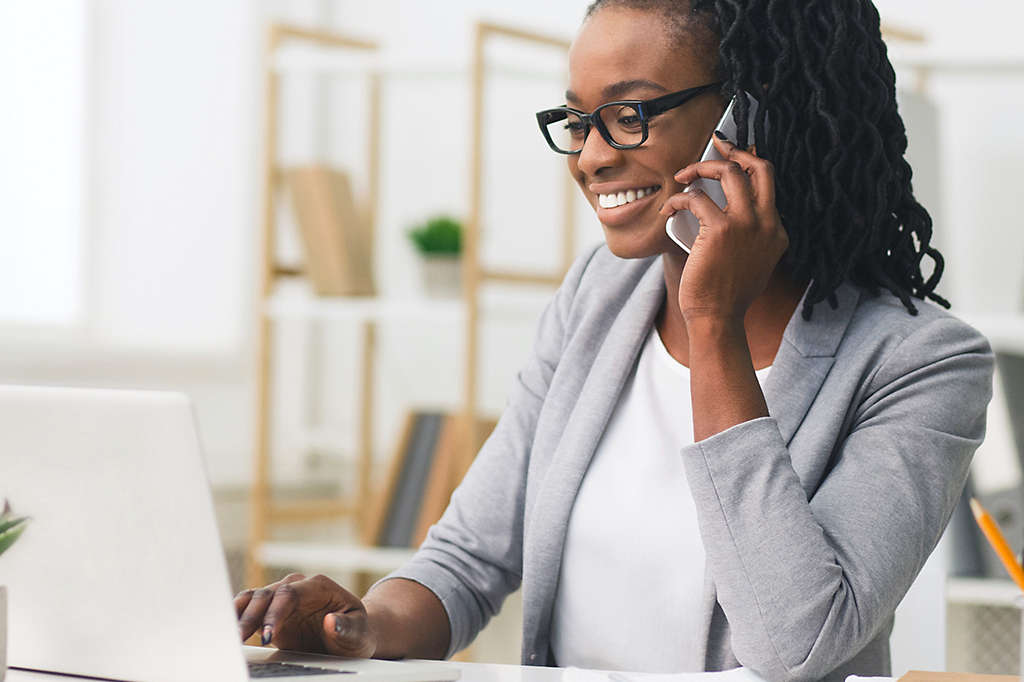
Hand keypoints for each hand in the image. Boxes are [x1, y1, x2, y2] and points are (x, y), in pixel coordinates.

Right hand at [235, 573, 375, 657]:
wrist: (350, 638)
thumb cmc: (357, 632)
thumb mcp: (358, 633)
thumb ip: (346, 627)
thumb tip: (330, 621)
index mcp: (318, 586)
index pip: (290, 593)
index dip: (275, 612)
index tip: (266, 634)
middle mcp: (297, 588)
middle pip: (267, 594)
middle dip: (252, 616)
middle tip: (240, 638)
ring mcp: (282, 600)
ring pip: (254, 599)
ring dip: (240, 615)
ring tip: (229, 635)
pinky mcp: (271, 614)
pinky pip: (249, 610)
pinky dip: (237, 617)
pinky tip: (227, 630)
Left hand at [659, 134, 788, 322]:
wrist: (718, 318)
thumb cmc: (725, 295)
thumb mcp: (751, 263)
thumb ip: (749, 238)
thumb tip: (727, 216)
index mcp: (776, 231)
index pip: (767, 184)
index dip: (748, 165)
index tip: (730, 157)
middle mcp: (767, 223)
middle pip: (760, 167)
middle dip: (735, 150)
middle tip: (715, 144)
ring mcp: (746, 225)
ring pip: (729, 172)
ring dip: (701, 168)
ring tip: (683, 175)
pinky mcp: (720, 230)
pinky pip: (696, 198)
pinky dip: (678, 199)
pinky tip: (669, 208)